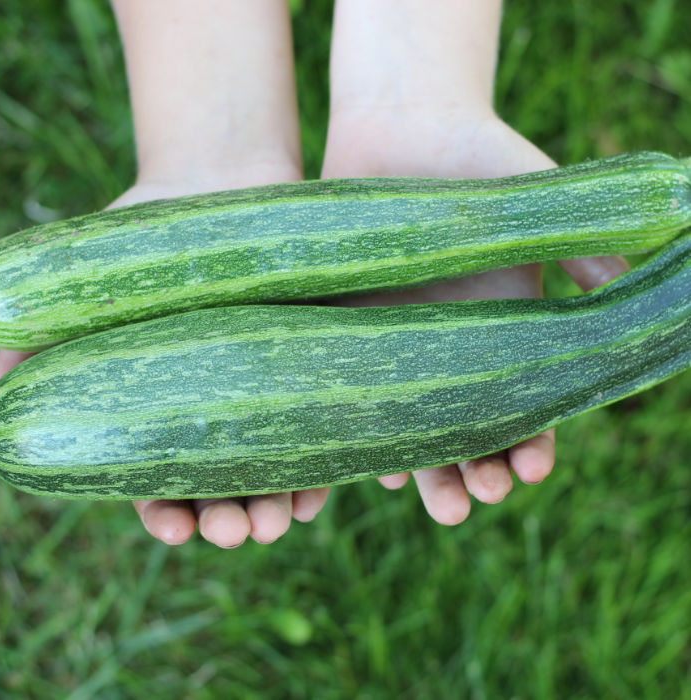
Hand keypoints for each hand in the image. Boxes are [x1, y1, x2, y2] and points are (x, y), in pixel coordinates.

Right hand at [107, 0, 328, 546]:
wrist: (220, 181)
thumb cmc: (143, 237)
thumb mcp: (83, 286)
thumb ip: (35, 340)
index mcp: (165, 407)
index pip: (159, 481)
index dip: (162, 513)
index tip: (170, 526)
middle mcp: (218, 411)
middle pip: (223, 488)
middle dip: (227, 520)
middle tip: (234, 533)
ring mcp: (267, 391)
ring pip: (272, 469)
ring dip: (275, 506)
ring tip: (277, 523)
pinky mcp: (311, 364)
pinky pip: (321, 427)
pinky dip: (321, 464)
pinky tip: (319, 489)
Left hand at [322, 1, 629, 524]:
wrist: (402, 128)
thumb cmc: (478, 160)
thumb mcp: (537, 205)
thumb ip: (585, 253)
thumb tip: (639, 290)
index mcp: (502, 332)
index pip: (524, 408)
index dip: (532, 445)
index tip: (533, 468)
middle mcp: (449, 349)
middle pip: (465, 434)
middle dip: (474, 473)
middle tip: (476, 497)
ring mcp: (396, 342)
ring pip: (411, 428)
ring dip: (424, 471)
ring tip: (435, 500)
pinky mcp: (346, 326)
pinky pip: (354, 393)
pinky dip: (364, 430)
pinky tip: (374, 461)